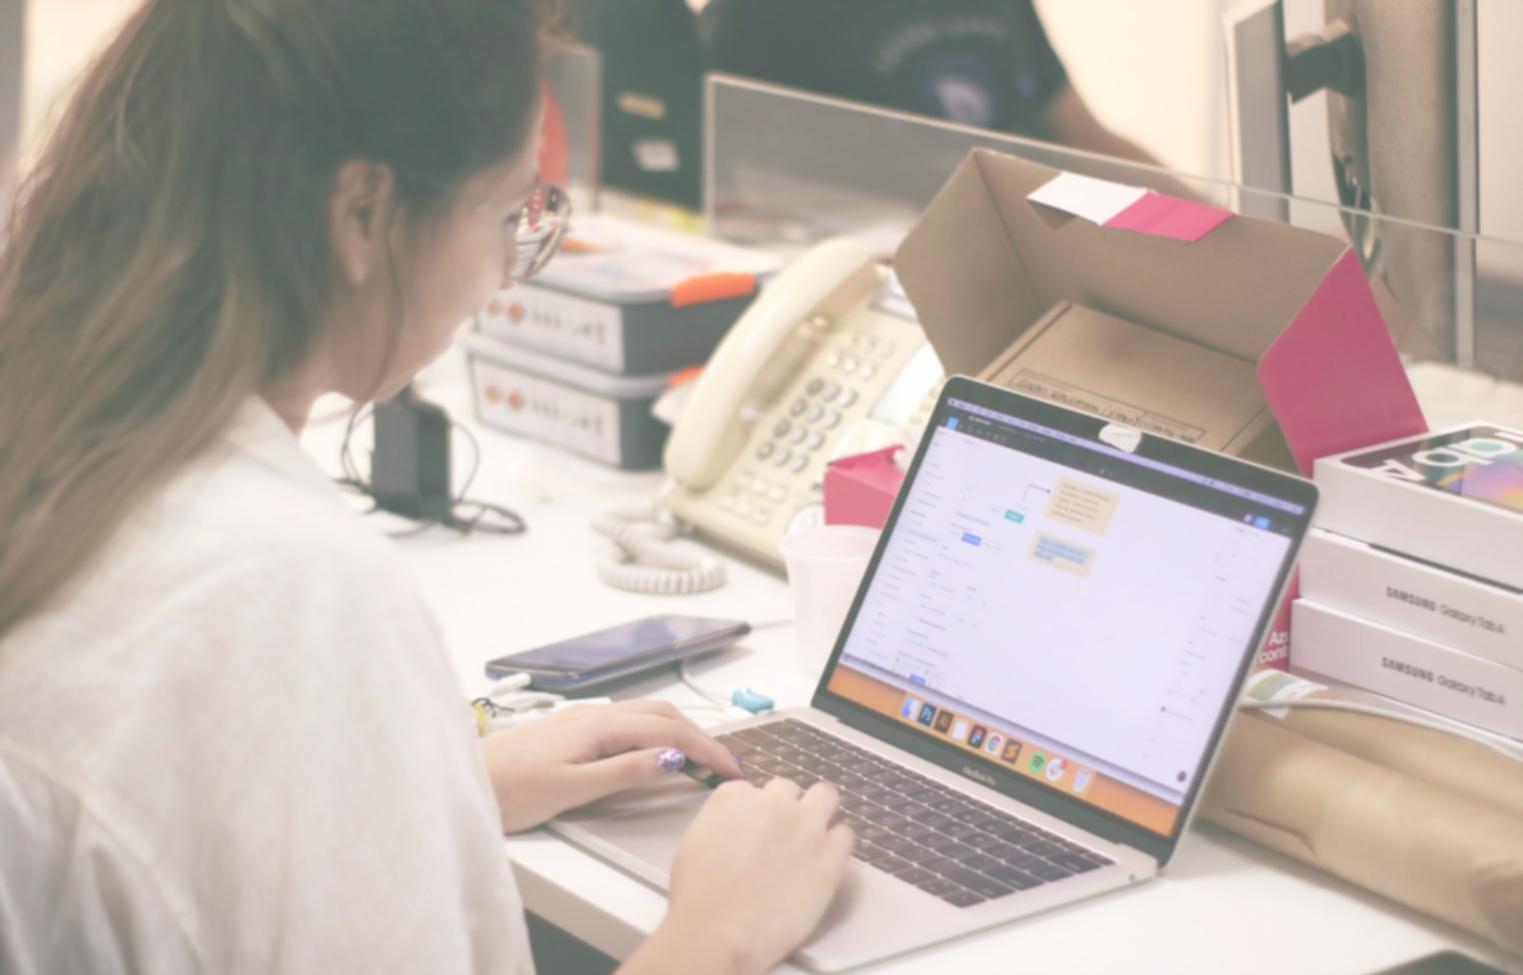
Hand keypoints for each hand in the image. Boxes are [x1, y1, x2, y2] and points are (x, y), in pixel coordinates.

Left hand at [478, 700, 742, 832]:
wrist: (463, 780)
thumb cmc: (509, 789)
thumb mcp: (572, 789)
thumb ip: (624, 772)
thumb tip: (670, 759)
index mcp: (599, 726)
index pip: (669, 732)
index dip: (706, 749)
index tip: (731, 768)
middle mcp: (594, 714)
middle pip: (663, 715)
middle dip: (701, 735)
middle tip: (725, 764)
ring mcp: (582, 718)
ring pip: (646, 714)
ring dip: (680, 730)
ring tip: (701, 756)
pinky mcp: (572, 728)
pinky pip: (628, 721)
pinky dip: (656, 731)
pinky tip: (656, 748)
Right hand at [624, 778, 855, 974]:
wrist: (718, 930)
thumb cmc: (698, 896)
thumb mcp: (696, 841)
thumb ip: (723, 822)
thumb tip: (737, 828)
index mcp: (735, 796)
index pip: (753, 790)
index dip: (756, 813)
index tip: (755, 832)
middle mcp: (773, 802)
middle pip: (790, 789)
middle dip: (787, 808)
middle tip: (782, 837)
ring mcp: (805, 825)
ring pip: (826, 796)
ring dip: (819, 813)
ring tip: (811, 842)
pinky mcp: (830, 853)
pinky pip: (846, 834)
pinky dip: (837, 846)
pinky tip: (824, 865)